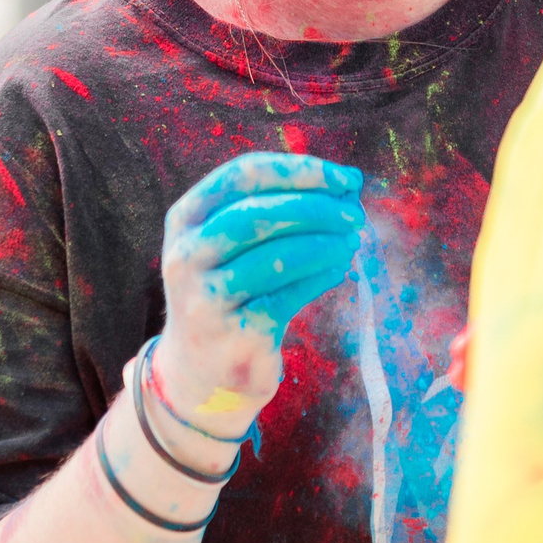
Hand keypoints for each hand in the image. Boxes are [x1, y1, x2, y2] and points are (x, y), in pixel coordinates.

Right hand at [154, 152, 365, 433]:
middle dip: (316, 208)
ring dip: (324, 244)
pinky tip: (339, 269)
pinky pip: (287, 296)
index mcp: (187, 218)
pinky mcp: (234, 335)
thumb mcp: (232, 242)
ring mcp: (205, 298)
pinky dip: (320, 277)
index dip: (301, 171)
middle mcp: (186, 255)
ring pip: (275, 258)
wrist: (200, 371)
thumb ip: (276, 208)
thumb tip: (347, 184)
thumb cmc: (230, 289)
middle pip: (256, 214)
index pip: (244, 175)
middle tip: (356, 215)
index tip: (346, 179)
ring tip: (352, 242)